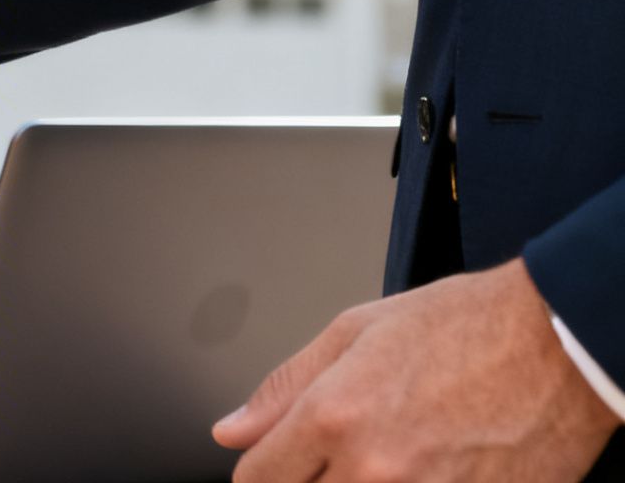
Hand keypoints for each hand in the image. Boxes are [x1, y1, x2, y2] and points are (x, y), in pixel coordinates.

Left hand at [213, 258, 618, 480]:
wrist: (562, 346)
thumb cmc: (467, 326)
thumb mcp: (356, 332)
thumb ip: (284, 388)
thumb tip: (232, 431)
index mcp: (334, 417)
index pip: (258, 479)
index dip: (264, 468)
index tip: (278, 460)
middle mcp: (374, 470)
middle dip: (309, 481)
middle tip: (340, 453)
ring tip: (392, 451)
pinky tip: (431, 466)